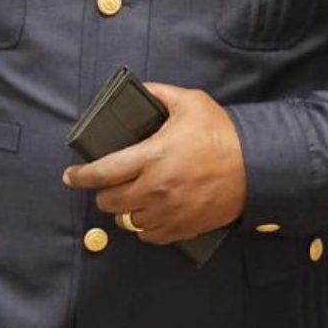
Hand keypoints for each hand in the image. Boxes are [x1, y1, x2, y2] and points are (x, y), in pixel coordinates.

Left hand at [62, 83, 246, 244]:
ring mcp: (168, 212)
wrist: (257, 166)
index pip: (102, 173)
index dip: (80, 176)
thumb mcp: (190, 102)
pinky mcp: (182, 227)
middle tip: (107, 184)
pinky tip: (148, 215)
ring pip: (127, 222)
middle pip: (110, 202)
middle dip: (103, 192)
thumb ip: (160, 94)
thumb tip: (141, 90)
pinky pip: (149, 236)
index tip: (70, 176)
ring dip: (124, 211)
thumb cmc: (222, 133)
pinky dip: (143, 227)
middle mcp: (154, 189)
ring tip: (129, 198)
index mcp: (151, 157)